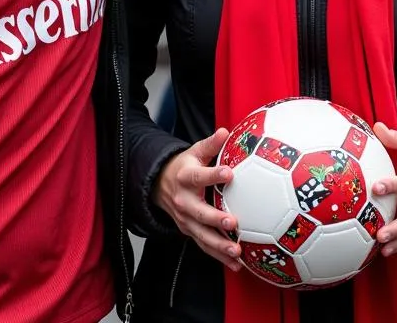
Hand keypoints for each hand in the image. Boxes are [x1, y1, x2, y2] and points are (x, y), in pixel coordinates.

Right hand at [153, 128, 242, 270]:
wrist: (159, 185)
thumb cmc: (184, 168)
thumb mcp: (194, 152)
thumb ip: (210, 145)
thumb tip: (225, 131)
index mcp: (185, 177)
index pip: (199, 176)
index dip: (213, 174)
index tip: (229, 173)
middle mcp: (184, 201)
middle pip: (199, 212)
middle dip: (216, 219)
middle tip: (233, 222)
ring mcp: (185, 219)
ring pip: (202, 235)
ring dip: (219, 245)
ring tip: (237, 252)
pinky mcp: (189, 232)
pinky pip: (204, 246)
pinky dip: (219, 256)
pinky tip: (236, 264)